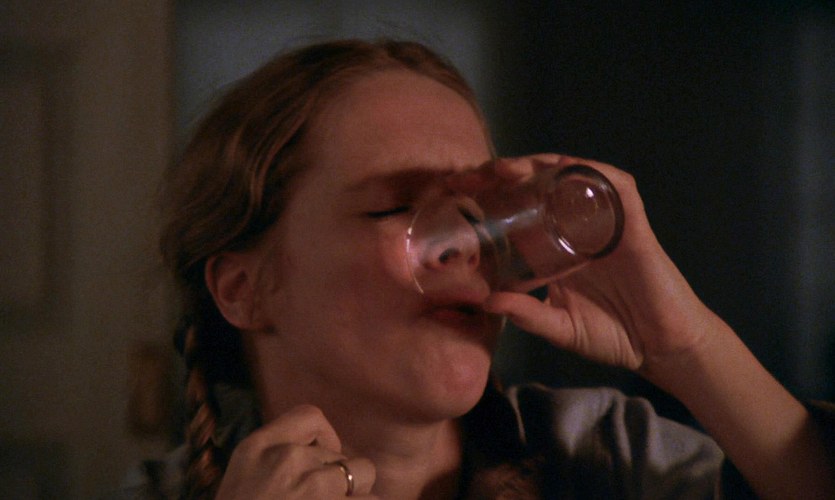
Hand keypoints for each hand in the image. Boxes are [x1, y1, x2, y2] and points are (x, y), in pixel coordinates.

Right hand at [216, 405, 376, 498]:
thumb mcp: (245, 478)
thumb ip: (279, 458)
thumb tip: (328, 455)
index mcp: (258, 448)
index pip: (310, 417)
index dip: (326, 439)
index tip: (322, 463)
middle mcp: (287, 459)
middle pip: (340, 454)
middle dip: (338, 481)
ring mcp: (314, 487)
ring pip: (364, 475)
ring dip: (356, 498)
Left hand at [481, 155, 720, 384]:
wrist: (661, 348)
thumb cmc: (612, 336)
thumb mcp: (559, 327)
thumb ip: (527, 314)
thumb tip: (486, 302)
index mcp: (554, 245)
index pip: (517, 206)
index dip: (487, 194)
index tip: (454, 192)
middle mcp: (576, 225)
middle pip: (538, 183)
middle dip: (504, 173)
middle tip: (473, 177)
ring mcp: (605, 222)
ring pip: (571, 177)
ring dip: (539, 166)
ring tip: (507, 170)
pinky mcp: (632, 225)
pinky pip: (616, 188)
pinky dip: (593, 173)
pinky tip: (567, 170)